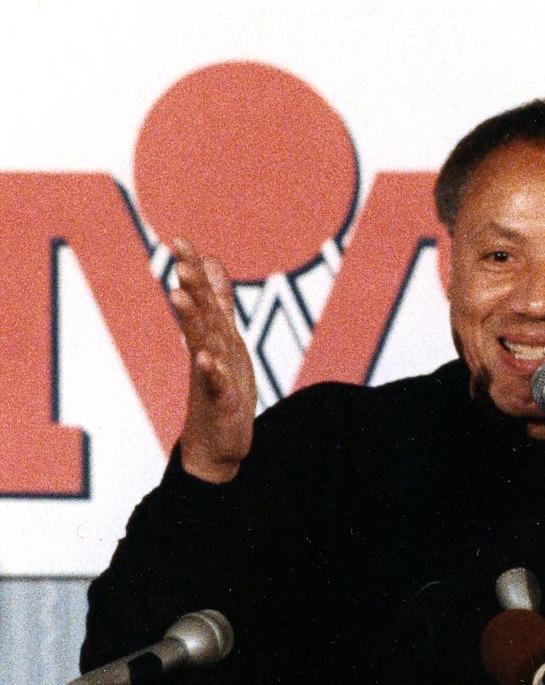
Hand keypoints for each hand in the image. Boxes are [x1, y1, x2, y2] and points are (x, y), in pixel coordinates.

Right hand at [169, 237, 256, 483]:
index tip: (179, 239)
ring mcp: (212, 378)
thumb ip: (218, 303)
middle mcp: (207, 353)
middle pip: (199, 316)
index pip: (202, 299)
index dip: (193, 270)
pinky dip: (211, 372)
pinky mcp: (221, 404)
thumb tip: (212, 263)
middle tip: (180, 260)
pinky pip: (216, 385)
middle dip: (190, 287)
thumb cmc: (222, 390)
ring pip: (203, 345)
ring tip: (179, 296)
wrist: (218, 445)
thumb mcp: (225, 340)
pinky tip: (206, 359)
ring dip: (192, 321)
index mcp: (211, 338)